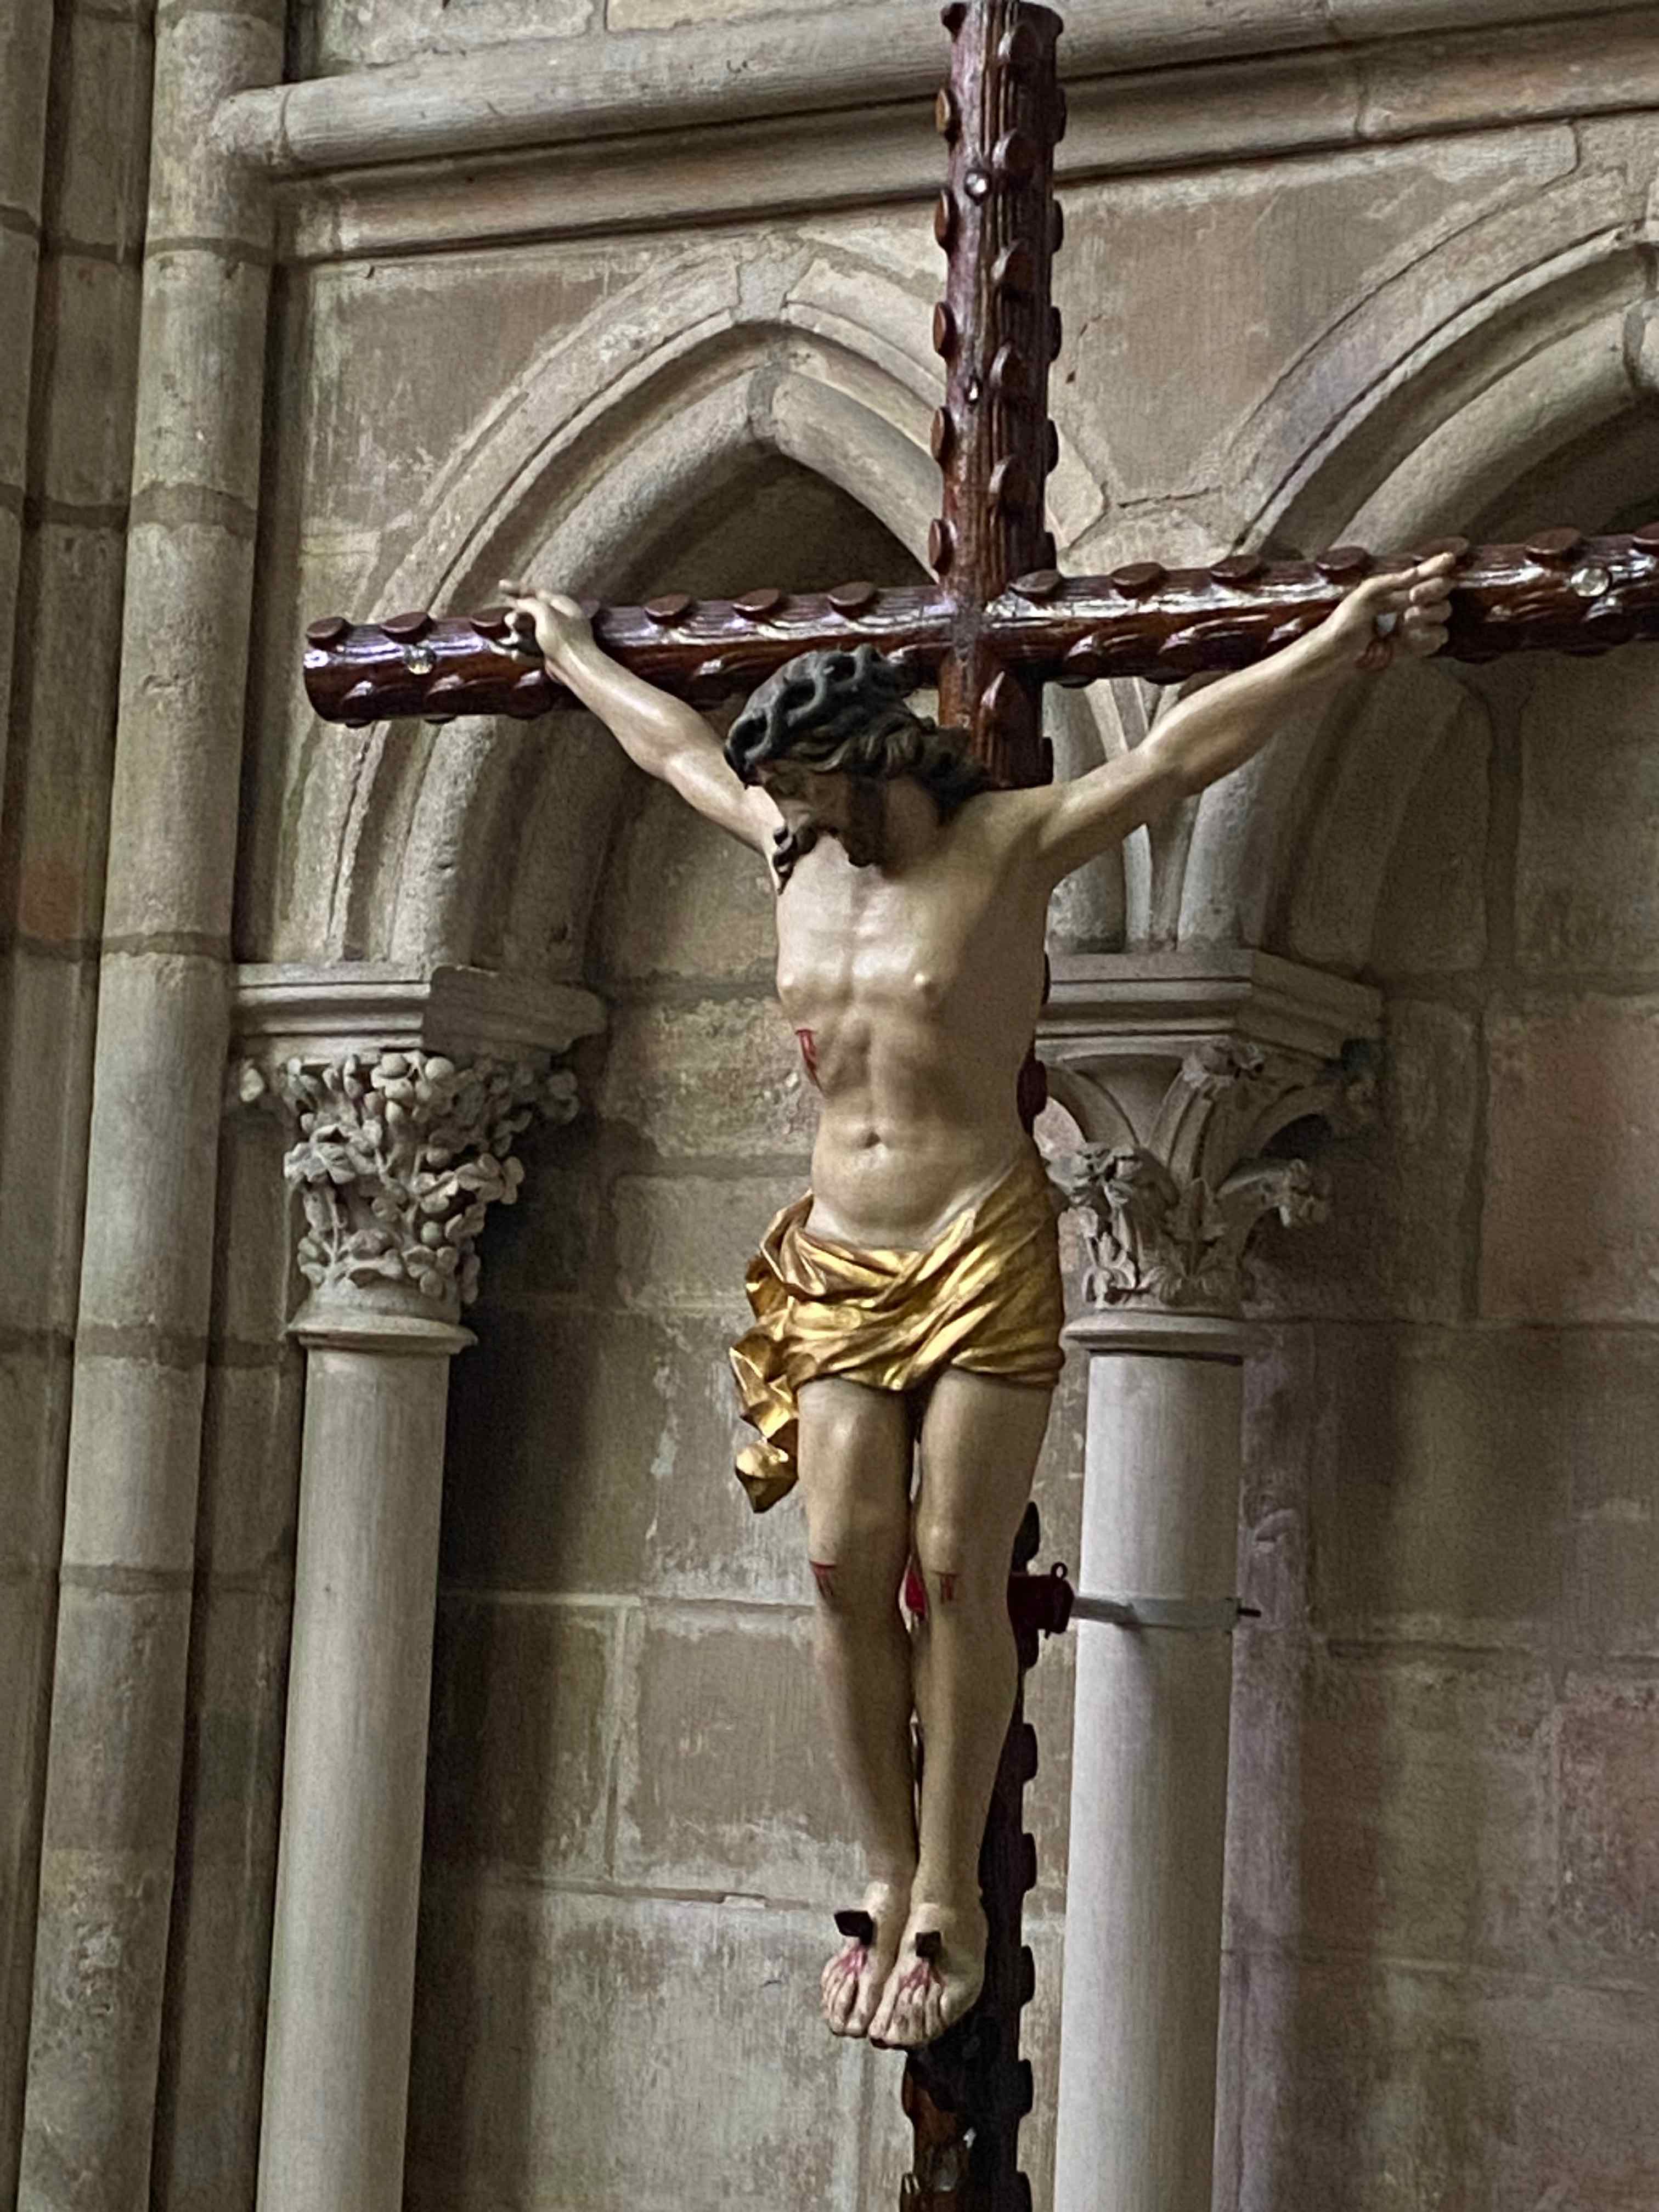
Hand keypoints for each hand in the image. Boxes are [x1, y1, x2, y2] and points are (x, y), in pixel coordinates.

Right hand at [498, 579, 592, 672]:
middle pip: (533, 612)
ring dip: (519, 632)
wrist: (576, 668)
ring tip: (511, 633)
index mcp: (562, 605)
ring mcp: (557, 639)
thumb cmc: (562, 637)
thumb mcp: (545, 613)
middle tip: (508, 619)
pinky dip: (523, 652)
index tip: (500, 585)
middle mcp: (560, 620)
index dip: (518, 588)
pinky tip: (513, 654)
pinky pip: (534, 651)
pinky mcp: (552, 656)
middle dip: (518, 614)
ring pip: (531, 632)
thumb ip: (530, 604)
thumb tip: (520, 602)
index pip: (537, 592)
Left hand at [1306, 550, 1456, 673]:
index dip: (1440, 564)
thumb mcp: (1369, 592)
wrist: (1339, 654)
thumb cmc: (1346, 621)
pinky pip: (1439, 635)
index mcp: (1399, 584)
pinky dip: (1428, 634)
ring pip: (1443, 611)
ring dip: (1429, 613)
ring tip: (1406, 619)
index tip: (1449, 559)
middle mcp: (1412, 601)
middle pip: (1443, 588)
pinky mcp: (1418, 644)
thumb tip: (1421, 570)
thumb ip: (1398, 580)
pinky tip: (1410, 636)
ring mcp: (1418, 623)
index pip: (1428, 570)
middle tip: (1414, 596)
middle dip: (1433, 589)